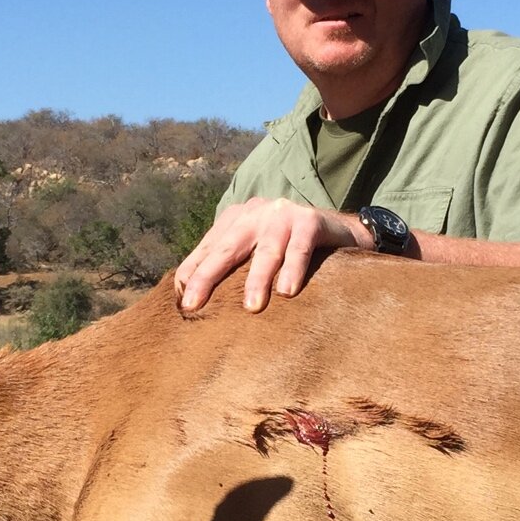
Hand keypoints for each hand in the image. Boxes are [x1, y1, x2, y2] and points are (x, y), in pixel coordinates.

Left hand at [174, 197, 367, 311]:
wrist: (341, 232)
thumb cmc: (291, 249)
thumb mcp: (257, 251)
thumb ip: (233, 265)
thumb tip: (196, 298)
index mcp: (237, 219)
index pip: (208, 248)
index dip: (192, 273)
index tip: (178, 303)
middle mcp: (256, 212)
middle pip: (227, 247)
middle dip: (208, 276)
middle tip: (193, 305)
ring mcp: (284, 214)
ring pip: (266, 250)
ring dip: (257, 279)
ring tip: (251, 308)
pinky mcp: (311, 221)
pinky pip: (300, 248)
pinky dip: (293, 269)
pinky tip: (288, 292)